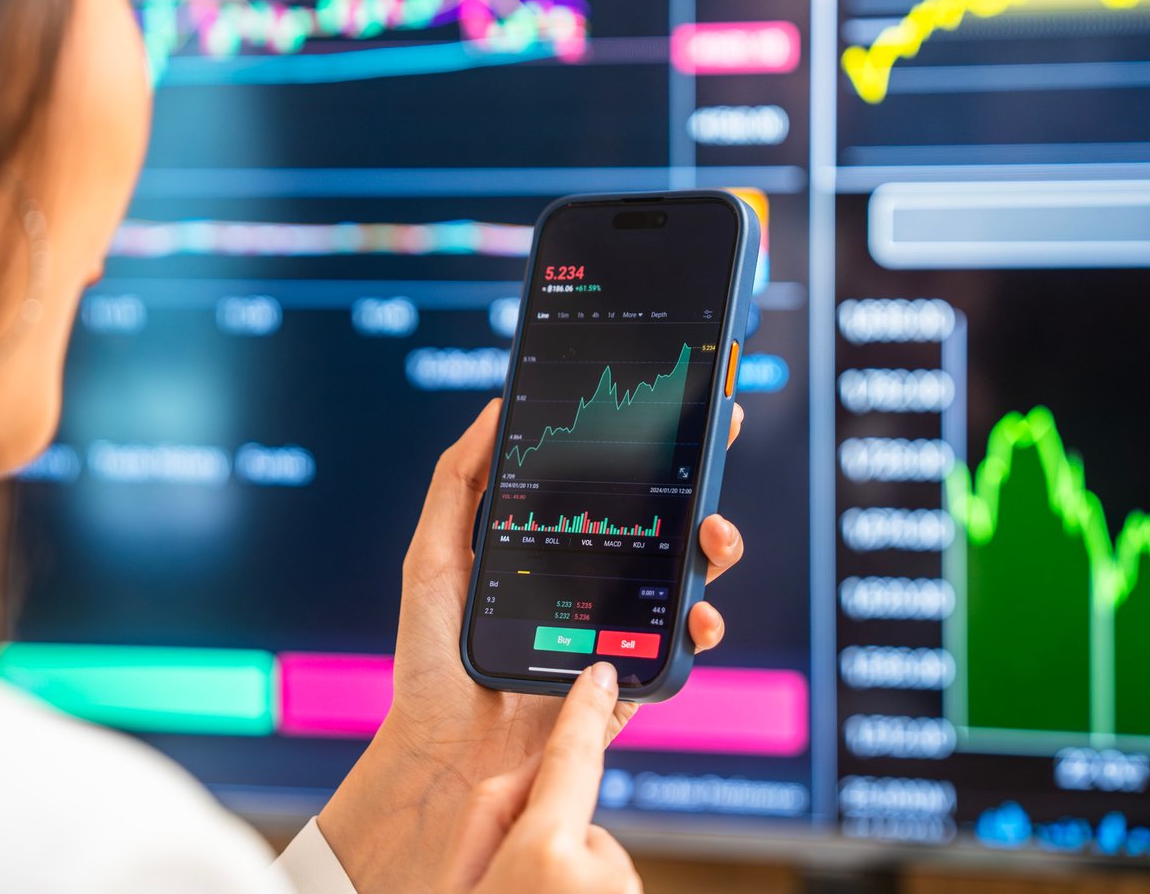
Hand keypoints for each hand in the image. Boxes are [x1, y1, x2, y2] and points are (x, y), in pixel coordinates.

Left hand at [319, 398, 745, 889]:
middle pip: (666, 521)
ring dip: (716, 547)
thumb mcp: (435, 554)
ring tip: (713, 533)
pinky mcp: (634, 676)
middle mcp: (596, 580)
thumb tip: (495, 407)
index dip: (653, 442)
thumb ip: (460, 482)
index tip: (685, 398)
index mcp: (556, 544)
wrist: (441, 751)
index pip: (614, 482)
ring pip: (690, 577)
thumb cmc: (431, 656)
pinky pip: (684, 648)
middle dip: (703, 478)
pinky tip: (698, 613)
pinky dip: (703, 626)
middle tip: (718, 440)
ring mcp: (620, 628)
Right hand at [440, 662, 639, 893]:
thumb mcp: (461, 869)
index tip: (603, 675)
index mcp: (547, 849)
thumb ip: (495, 806)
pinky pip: (603, 883)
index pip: (573, 756)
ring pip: (591, 854)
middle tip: (507, 876)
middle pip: (576, 817)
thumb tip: (535, 772)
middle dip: (548, 833)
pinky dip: (577, 890)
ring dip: (563, 871)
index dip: (587, 710)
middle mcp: (597, 872)